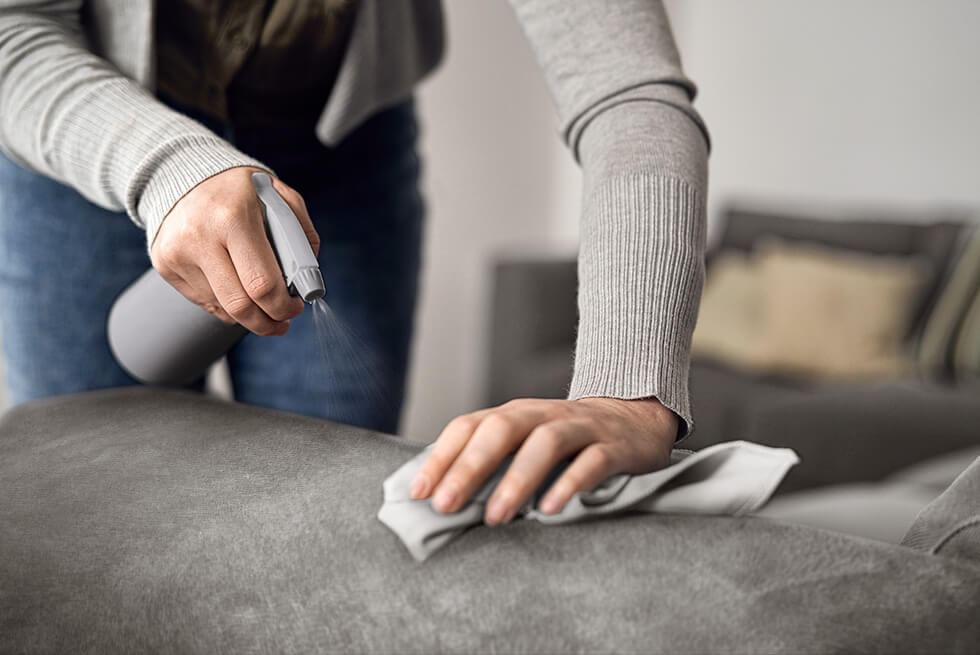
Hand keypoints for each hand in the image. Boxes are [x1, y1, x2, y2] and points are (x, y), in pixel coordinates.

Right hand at [150, 167, 319, 335]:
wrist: (182, 172)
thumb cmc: (239, 189)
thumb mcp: (278, 196)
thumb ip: (299, 235)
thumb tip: (307, 280)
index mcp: (234, 218)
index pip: (262, 284)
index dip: (284, 306)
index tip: (295, 307)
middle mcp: (200, 237)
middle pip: (240, 306)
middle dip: (268, 323)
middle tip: (281, 322)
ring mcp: (178, 253)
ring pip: (222, 308)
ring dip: (248, 313)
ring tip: (260, 298)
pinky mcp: (166, 265)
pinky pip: (204, 302)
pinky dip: (226, 302)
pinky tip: (234, 284)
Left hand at [410, 397, 677, 523]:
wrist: (636, 418)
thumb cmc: (567, 441)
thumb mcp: (525, 442)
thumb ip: (490, 462)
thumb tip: (440, 500)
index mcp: (514, 414)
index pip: (468, 426)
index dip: (441, 458)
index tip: (418, 494)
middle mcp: (542, 415)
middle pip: (501, 429)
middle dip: (470, 467)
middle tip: (446, 506)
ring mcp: (580, 427)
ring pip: (545, 443)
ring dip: (516, 479)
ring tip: (495, 517)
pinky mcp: (614, 446)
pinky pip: (592, 461)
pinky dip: (570, 483)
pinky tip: (551, 509)